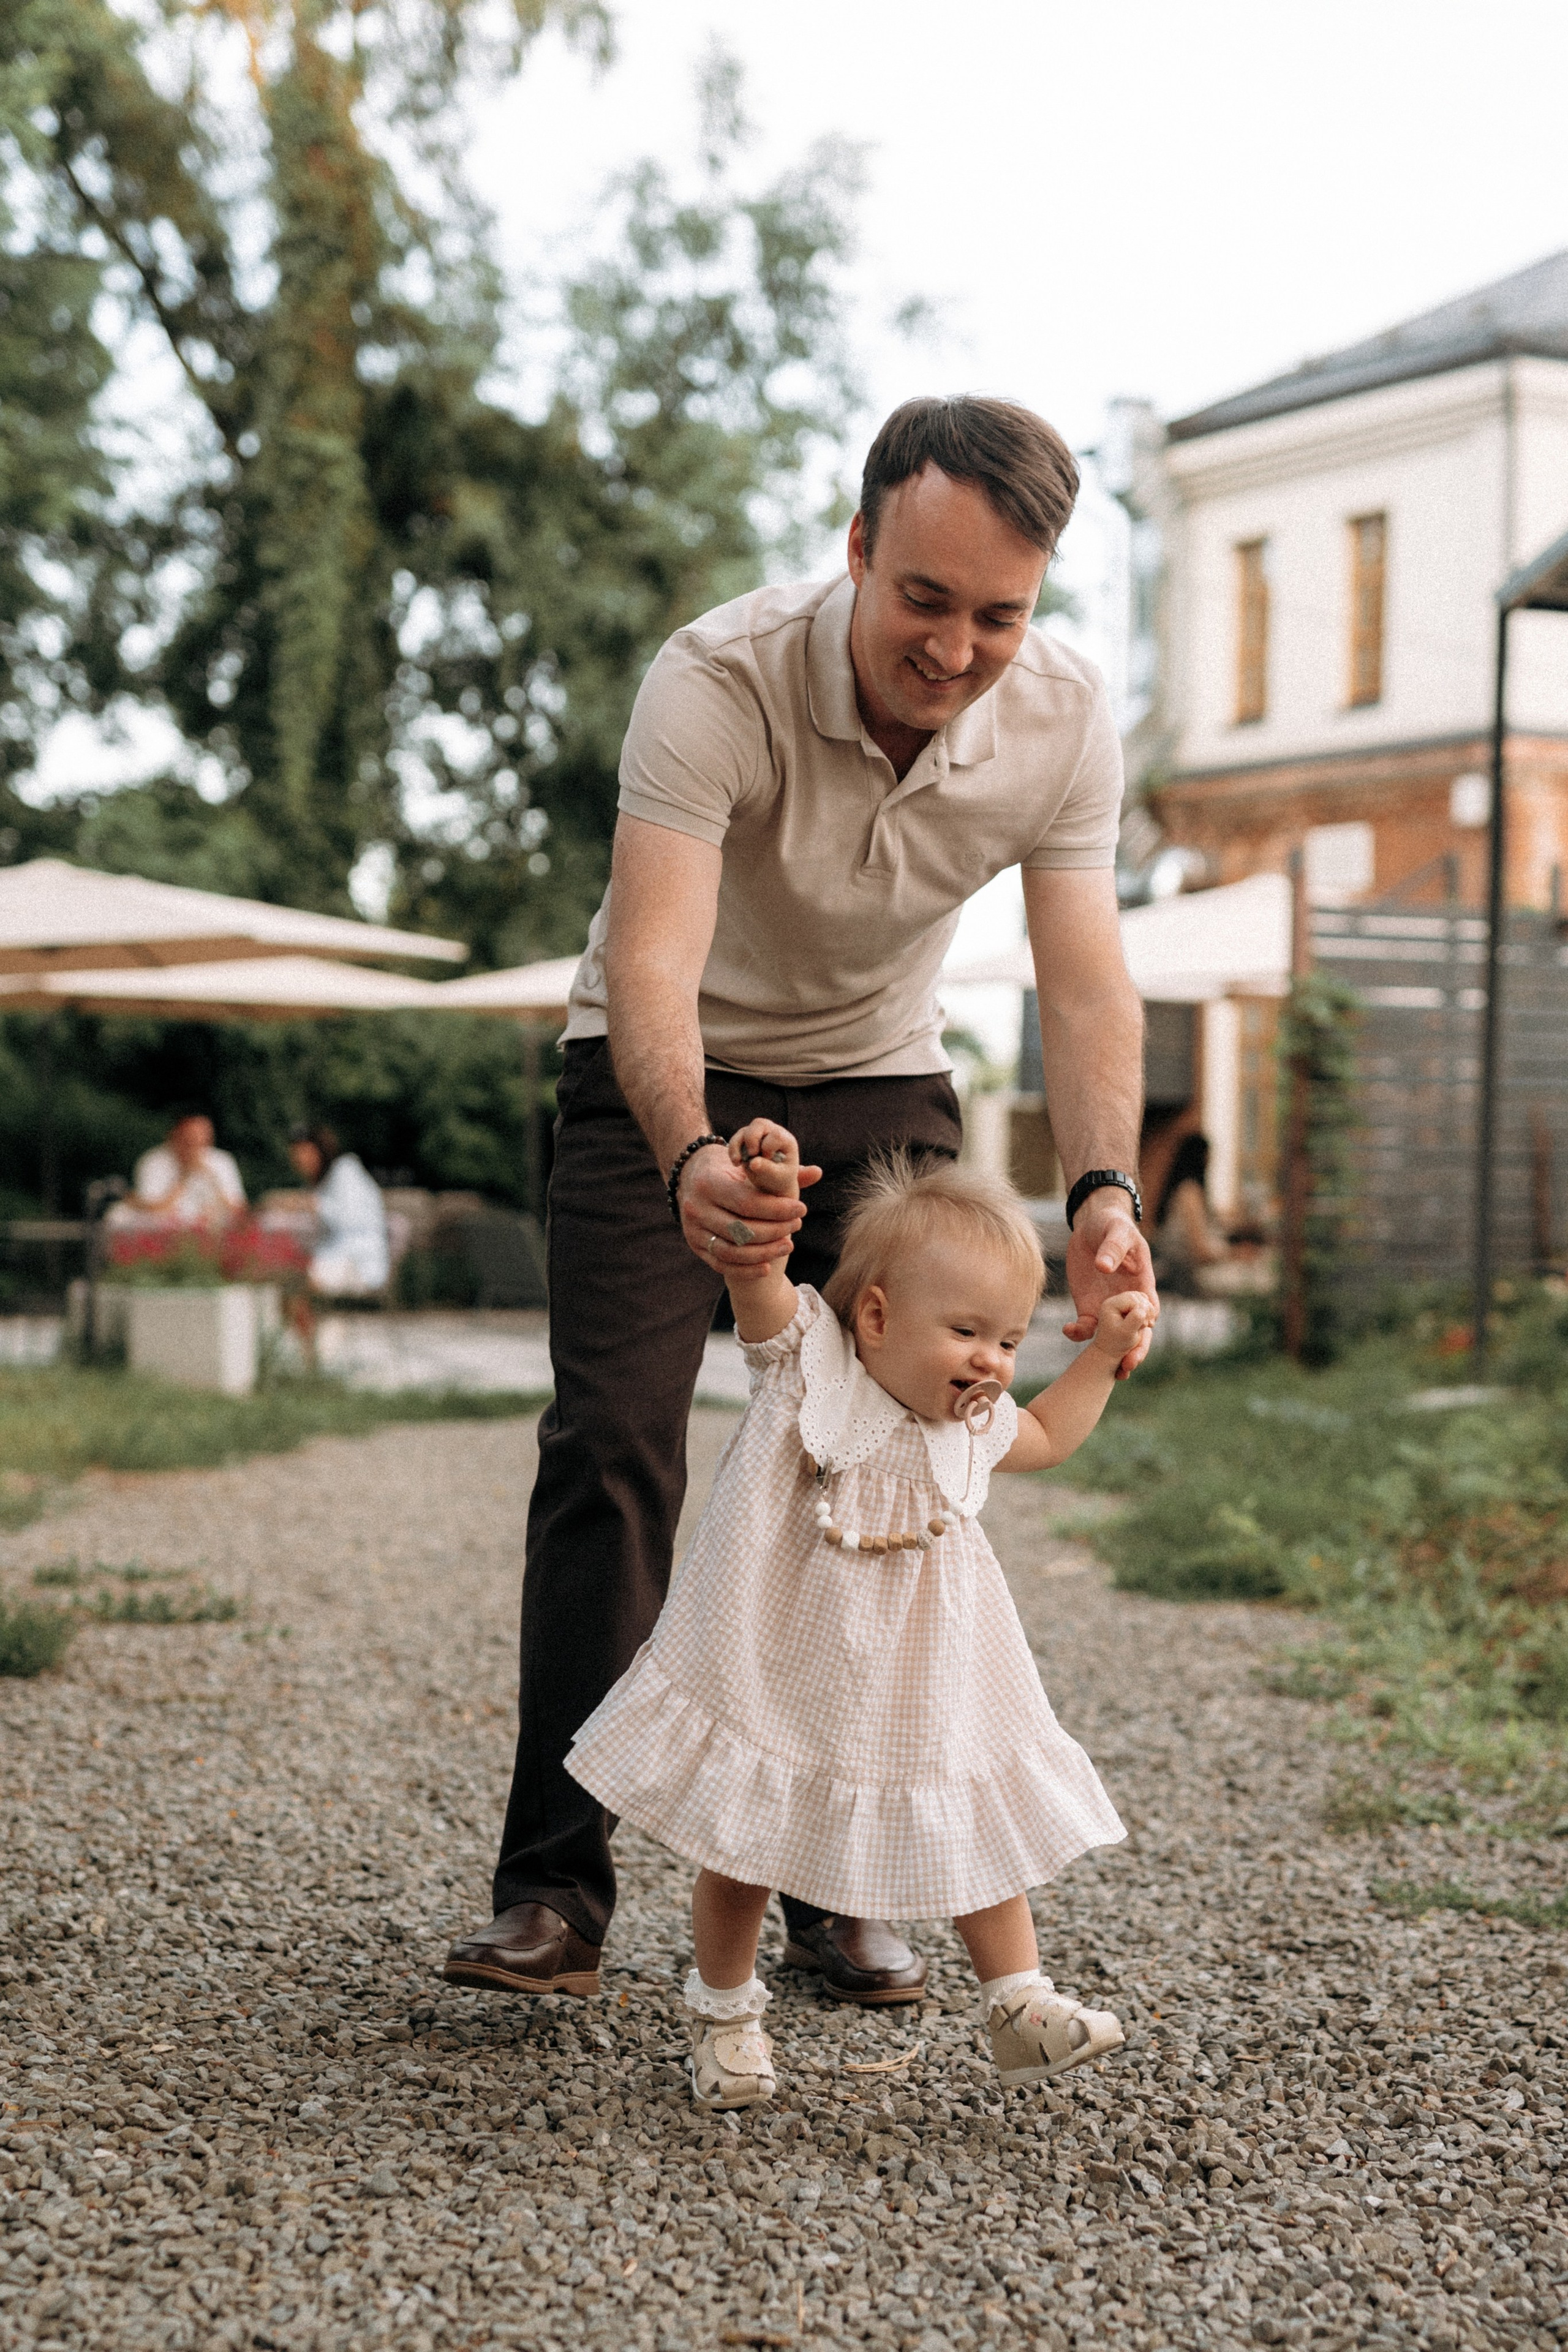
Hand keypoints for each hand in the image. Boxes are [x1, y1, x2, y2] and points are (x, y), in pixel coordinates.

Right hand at [678, 1138, 820, 1279]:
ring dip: (763, 1252)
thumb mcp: (748, 1165)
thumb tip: (817, 1173)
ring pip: (731, 1251)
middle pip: (741, 1229)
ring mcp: (693, 1230)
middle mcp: (696, 1208)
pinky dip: (745, 1270)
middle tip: (797, 1226)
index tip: (801, 1209)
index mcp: (708, 1183)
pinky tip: (767, 1267)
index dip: (777, 1210)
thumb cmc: (729, 1169)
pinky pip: (721, 1265)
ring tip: (788, 1245)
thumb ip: (780, 1172)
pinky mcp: (695, 1246)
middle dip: (774, 1230)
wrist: (692, 1175)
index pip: (747, 1203)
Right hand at [728, 1118, 801, 1199]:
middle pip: (760, 1124)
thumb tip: (753, 1162)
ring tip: (738, 1162)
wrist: (769, 1186)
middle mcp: (773, 1133)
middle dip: (752, 1139)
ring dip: (738, 1145)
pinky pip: (736, 1138)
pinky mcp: (747, 1140)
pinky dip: (733, 1150)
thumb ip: (767, 1169)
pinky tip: (736, 1163)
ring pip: (745, 1130)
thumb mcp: (776, 1178)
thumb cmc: (778, 1181)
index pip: (776, 1135)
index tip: (767, 1159)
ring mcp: (760, 1135)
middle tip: (752, 1154)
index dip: (768, 1147)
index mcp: (787, 1141)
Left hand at [1063, 1189, 1158, 1377]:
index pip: (1149, 1311)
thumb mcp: (1115, 1231)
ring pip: (1113, 1337)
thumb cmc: (1112, 1225)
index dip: (1147, 1326)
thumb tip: (1104, 1266)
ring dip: (1110, 1354)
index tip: (1140, 1336)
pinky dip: (1078, 1333)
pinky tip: (1068, 1330)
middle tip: (1127, 1366)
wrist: (1090, 1226)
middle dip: (1134, 1350)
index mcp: (1142, 1284)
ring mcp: (1108, 1307)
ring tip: (1106, 1369)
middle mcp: (1127, 1301)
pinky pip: (1086, 1327)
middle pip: (1135, 1332)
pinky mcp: (1089, 1307)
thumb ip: (1113, 1248)